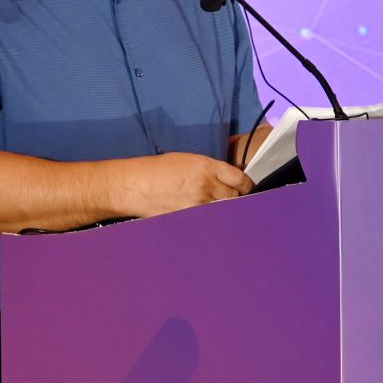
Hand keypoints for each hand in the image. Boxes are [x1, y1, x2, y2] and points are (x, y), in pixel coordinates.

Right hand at [119, 152, 252, 217]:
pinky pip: (209, 221)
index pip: (239, 179)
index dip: (246, 185)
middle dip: (235, 198)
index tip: (245, 188)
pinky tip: (207, 217)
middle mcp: (205, 185)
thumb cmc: (159, 170)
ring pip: (223, 210)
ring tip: (217, 208)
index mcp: (206, 167)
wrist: (137, 185)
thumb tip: (227, 181)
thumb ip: (210, 170)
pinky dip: (211, 220)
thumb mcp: (188, 161)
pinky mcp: (189, 218)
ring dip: (224, 210)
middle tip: (232, 200)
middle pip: (234, 197)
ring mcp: (198, 204)